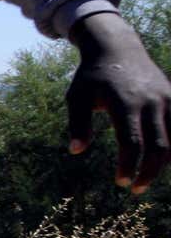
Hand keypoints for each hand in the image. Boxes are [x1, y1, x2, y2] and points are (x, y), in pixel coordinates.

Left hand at [67, 13, 170, 192]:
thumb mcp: (77, 97)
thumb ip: (78, 123)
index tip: (120, 181)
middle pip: (159, 146)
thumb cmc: (92, 77)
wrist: (117, 48)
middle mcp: (151, 101)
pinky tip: (164, 162)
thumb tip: (76, 150)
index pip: (132, 142)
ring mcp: (166, 99)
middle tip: (136, 189)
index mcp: (125, 103)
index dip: (128, 165)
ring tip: (147, 179)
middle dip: (149, 171)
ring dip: (164, 163)